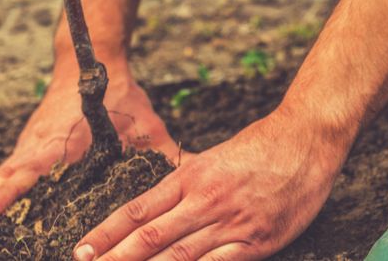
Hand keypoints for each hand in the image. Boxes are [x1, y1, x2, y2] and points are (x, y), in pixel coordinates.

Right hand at [0, 58, 190, 219]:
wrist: (90, 58)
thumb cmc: (121, 93)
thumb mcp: (147, 125)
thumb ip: (169, 154)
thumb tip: (201, 171)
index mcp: (66, 141)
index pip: (33, 170)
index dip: (10, 192)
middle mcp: (42, 143)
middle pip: (9, 175)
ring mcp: (32, 142)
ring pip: (4, 171)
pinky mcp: (30, 142)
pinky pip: (8, 167)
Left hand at [71, 111, 349, 260]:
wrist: (306, 139)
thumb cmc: (260, 146)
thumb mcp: (213, 157)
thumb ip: (186, 181)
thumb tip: (155, 202)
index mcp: (190, 177)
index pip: (137, 210)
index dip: (106, 233)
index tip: (81, 250)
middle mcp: (204, 201)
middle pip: (150, 238)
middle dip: (115, 259)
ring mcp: (230, 223)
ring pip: (178, 256)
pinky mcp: (257, 241)